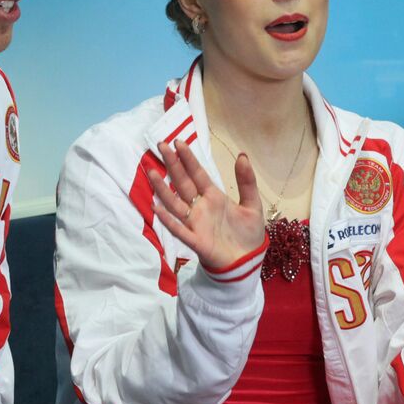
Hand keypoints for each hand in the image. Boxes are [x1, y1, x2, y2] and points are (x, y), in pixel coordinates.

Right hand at [147, 139, 264, 270]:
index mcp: (214, 197)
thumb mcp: (252, 205)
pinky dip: (168, 220)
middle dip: (172, 165)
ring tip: (151, 172)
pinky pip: (179, 229)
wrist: (248, 262)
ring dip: (162, 189)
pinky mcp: (196, 241)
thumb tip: (242, 155)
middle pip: (183, 183)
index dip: (188, 159)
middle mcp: (201, 207)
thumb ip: (246, 182)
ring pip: (175, 203)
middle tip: (160, 145)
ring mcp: (196, 224)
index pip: (198, 174)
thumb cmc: (247, 234)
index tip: (178, 142)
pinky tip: (157, 208)